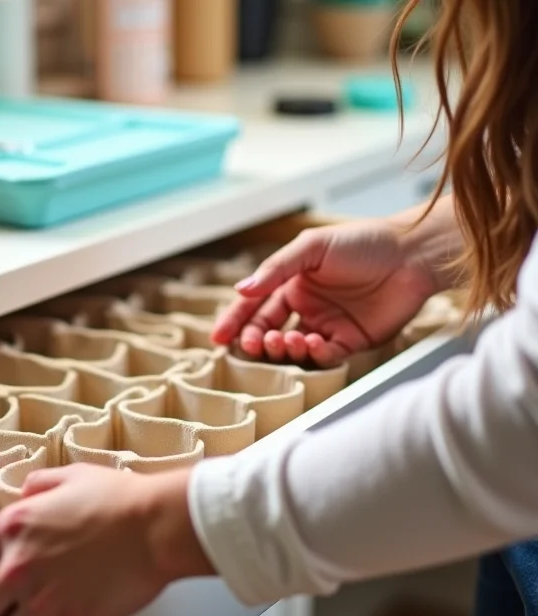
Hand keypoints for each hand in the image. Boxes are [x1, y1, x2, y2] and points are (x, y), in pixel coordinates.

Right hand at [211, 218, 438, 367]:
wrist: (413, 255)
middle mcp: (308, 307)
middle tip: (255, 343)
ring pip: (293, 348)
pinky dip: (313, 354)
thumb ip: (276, 269)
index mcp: (293, 284)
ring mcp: (328, 325)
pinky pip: (324, 356)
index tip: (219, 338)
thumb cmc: (363, 242)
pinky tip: (312, 342)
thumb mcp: (313, 247)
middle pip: (269, 331)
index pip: (256, 307)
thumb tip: (240, 290)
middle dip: (257, 340)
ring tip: (286, 339)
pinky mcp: (351, 341)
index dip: (235, 322)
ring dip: (283, 348)